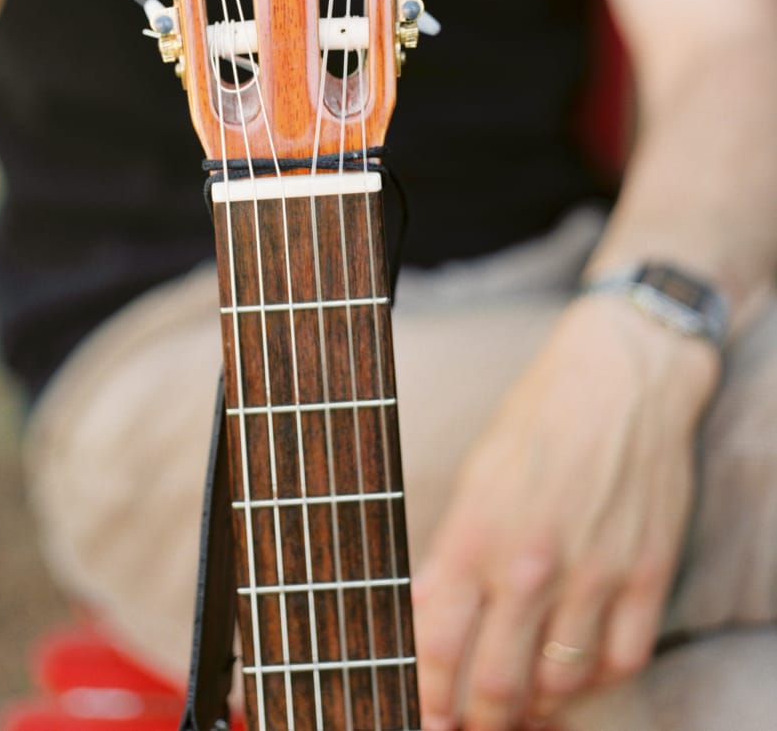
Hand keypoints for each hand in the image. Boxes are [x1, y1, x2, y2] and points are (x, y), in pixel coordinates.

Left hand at [412, 295, 719, 730]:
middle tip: (470, 725)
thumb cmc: (538, 418)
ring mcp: (595, 572)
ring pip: (560, 683)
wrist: (619, 376)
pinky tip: (576, 672)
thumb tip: (427, 615)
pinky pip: (622, 660)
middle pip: (497, 683)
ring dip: (536, 706)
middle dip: (477, 719)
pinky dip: (596, 680)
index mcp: (477, 531)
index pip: (438, 643)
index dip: (427, 694)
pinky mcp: (647, 573)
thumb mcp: (477, 475)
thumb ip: (454, 549)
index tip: (425, 712)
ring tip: (521, 704)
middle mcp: (532, 560)